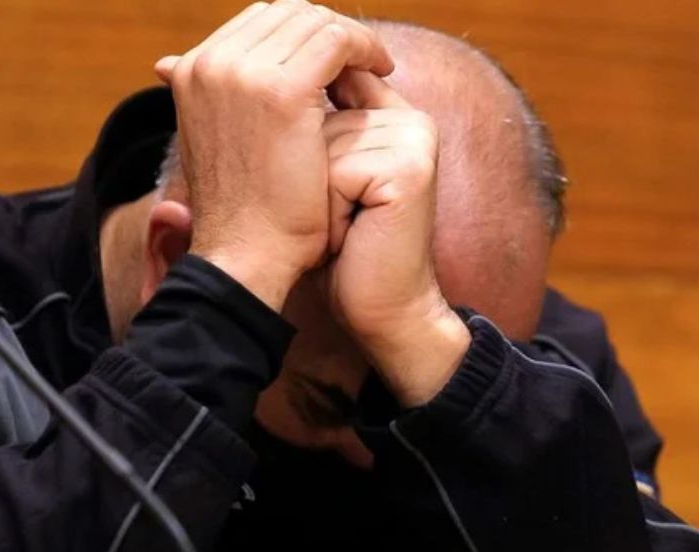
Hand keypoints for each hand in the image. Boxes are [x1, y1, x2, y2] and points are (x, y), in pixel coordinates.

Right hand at [154, 0, 392, 310]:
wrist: (246, 254)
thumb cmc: (242, 209)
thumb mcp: (213, 139)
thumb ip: (212, 97)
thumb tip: (170, 66)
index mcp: (190, 70)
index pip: (258, 22)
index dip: (301, 32)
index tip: (333, 59)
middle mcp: (208, 63)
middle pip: (286, 14)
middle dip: (327, 31)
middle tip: (361, 56)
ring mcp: (241, 73)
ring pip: (315, 22)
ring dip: (352, 39)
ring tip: (375, 65)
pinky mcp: (280, 90)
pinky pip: (338, 41)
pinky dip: (366, 48)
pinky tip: (382, 71)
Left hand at [322, 71, 469, 405]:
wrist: (384, 308)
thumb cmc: (347, 250)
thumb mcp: (328, 179)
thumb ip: (323, 131)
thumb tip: (283, 95)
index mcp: (398, 115)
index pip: (329, 96)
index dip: (310, 153)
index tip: (336, 199)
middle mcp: (413, 121)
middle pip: (320, 122)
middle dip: (313, 178)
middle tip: (343, 220)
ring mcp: (415, 142)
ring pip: (323, 146)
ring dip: (318, 198)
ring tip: (345, 228)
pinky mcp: (409, 170)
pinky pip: (336, 174)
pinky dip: (329, 215)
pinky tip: (350, 237)